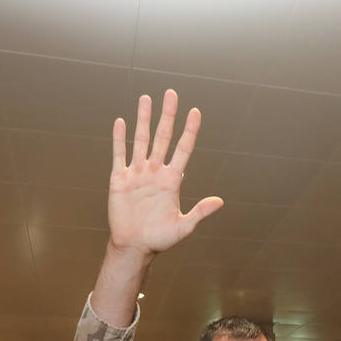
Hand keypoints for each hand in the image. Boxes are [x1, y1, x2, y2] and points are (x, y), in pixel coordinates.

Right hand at [108, 89, 222, 257]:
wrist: (134, 247)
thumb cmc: (159, 239)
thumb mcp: (183, 227)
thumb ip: (200, 212)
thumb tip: (220, 202)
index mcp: (172, 180)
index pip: (183, 149)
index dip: (189, 131)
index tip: (195, 112)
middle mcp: (155, 172)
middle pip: (163, 137)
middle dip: (167, 115)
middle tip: (172, 93)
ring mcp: (137, 173)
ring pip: (141, 140)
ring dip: (144, 119)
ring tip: (146, 99)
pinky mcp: (119, 179)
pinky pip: (119, 154)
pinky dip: (119, 139)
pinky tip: (121, 121)